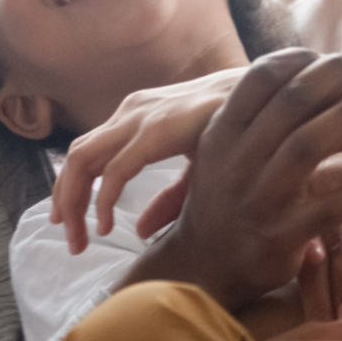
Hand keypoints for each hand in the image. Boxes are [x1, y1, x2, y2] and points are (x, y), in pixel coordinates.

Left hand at [51, 66, 246, 253]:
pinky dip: (104, 199)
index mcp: (140, 118)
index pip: (89, 154)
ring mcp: (141, 116)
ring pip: (82, 160)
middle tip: (69, 240)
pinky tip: (108, 225)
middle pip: (77, 157)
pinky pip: (115, 170)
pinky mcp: (156, 129)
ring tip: (79, 237)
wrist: (275, 100)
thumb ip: (169, 199)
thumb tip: (139, 231)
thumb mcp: (200, 170)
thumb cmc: (244, 131)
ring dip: (73, 202)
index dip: (72, 190)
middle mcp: (133, 112)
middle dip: (65, 200)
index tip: (71, 226)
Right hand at [130, 51, 341, 311]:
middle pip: (289, 105)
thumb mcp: (219, 151)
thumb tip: (299, 65)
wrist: (202, 267)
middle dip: (330, 78)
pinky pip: (329, 208)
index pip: (257, 80)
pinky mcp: (282, 238)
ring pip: (308, 147)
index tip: (325, 54)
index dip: (297, 60)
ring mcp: (258, 202)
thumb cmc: (223, 196)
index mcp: (219, 136)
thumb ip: (250, 114)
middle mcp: (235, 165)